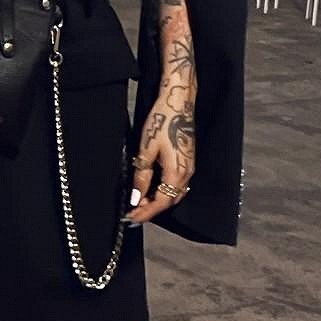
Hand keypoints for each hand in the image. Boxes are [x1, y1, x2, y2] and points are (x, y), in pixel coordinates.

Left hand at [125, 95, 194, 224]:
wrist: (179, 103)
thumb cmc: (162, 122)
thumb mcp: (146, 150)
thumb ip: (142, 177)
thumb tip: (136, 197)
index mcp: (177, 172)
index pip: (161, 202)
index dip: (146, 212)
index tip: (132, 218)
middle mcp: (187, 173)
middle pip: (169, 200)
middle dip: (151, 209)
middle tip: (133, 213)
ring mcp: (189, 167)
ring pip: (174, 193)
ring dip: (158, 201)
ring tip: (140, 203)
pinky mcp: (188, 161)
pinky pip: (177, 184)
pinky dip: (165, 191)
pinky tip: (153, 189)